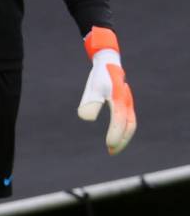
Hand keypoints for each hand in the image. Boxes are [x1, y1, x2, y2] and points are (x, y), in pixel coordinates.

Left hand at [78, 27, 135, 154]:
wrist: (108, 63)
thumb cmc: (99, 76)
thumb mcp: (92, 88)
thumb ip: (90, 102)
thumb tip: (86, 118)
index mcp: (119, 99)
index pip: (119, 120)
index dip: (115, 134)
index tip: (109, 145)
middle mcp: (127, 102)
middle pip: (129, 126)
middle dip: (121, 140)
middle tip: (111, 151)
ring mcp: (128, 103)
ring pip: (130, 123)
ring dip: (122, 137)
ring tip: (112, 148)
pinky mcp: (126, 104)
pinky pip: (127, 120)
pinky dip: (123, 130)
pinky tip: (115, 136)